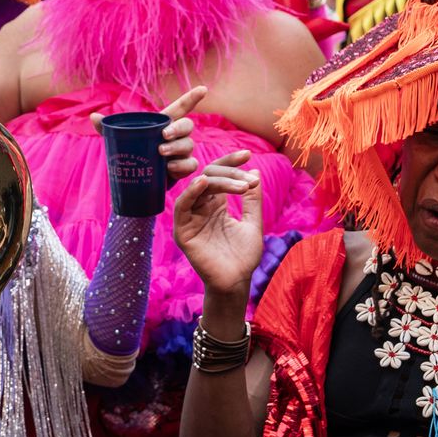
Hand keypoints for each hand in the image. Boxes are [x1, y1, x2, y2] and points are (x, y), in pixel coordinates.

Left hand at [90, 85, 208, 180]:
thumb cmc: (132, 155)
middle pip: (187, 125)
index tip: (203, 89)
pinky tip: (171, 168)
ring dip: (177, 149)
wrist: (138, 182)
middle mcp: (178, 136)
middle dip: (178, 129)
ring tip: (162, 154)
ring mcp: (183, 152)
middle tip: (164, 136)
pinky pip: (191, 165)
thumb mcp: (119, 140)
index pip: (182, 108)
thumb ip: (108, 128)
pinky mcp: (184, 169)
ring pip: (189, 145)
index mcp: (164, 124)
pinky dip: (182, 166)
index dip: (192, 98)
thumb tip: (93, 117)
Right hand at [172, 151, 262, 298]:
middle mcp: (200, 208)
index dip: (231, 162)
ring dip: (218, 182)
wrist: (237, 282)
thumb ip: (252, 199)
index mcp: (215, 205)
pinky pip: (181, 206)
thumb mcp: (253, 223)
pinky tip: (203, 183)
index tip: (248, 154)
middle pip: (208, 177)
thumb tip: (256, 171)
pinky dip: (191, 192)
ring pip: (197, 188)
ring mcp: (190, 219)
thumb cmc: (244, 256)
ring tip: (240, 185)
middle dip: (230, 173)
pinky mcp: (182, 232)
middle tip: (250, 179)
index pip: (218, 175)